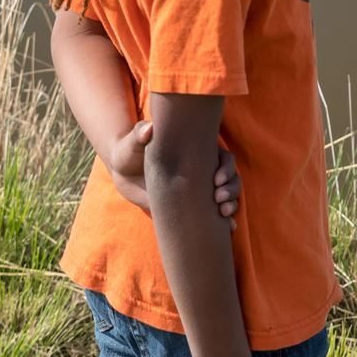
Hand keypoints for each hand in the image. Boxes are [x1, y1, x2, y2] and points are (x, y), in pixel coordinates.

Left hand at [102, 119, 240, 221]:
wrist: (124, 173)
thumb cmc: (130, 151)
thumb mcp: (134, 142)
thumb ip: (140, 134)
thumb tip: (149, 128)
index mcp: (197, 152)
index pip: (224, 157)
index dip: (226, 168)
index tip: (216, 180)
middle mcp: (203, 170)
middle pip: (232, 177)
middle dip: (232, 188)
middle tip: (218, 198)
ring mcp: (200, 190)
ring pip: (229, 195)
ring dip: (232, 204)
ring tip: (223, 213)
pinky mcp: (193, 207)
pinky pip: (215, 214)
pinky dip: (227, 220)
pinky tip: (229, 227)